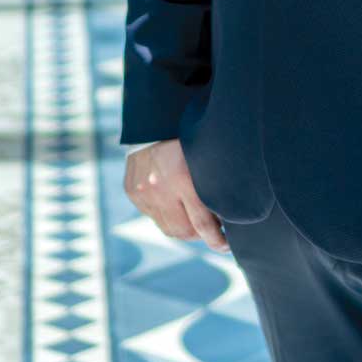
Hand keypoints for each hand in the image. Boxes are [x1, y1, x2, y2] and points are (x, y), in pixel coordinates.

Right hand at [124, 139, 229, 253]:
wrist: (155, 116)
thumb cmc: (189, 134)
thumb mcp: (207, 155)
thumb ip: (215, 183)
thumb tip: (229, 215)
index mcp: (183, 178)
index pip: (203, 225)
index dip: (217, 240)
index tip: (226, 245)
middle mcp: (160, 188)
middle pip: (185, 232)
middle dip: (201, 236)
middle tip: (214, 232)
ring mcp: (143, 191)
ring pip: (168, 229)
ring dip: (184, 230)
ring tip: (196, 222)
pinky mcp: (132, 191)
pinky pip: (153, 216)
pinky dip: (167, 216)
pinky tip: (177, 206)